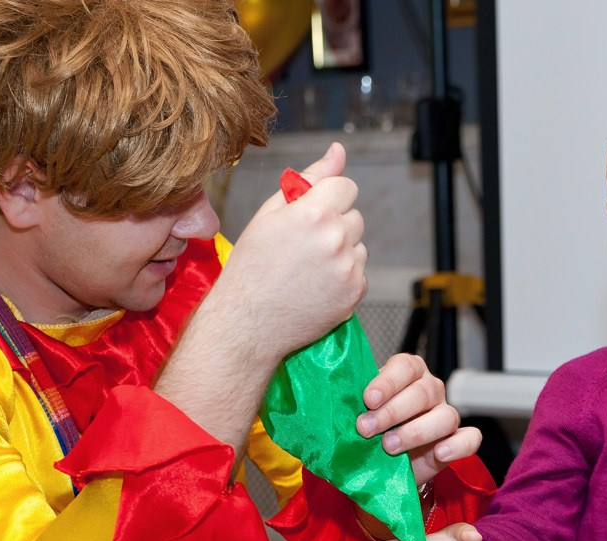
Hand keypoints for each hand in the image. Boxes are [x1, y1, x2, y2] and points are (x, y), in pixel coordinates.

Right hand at [215, 142, 367, 359]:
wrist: (247, 323)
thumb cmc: (251, 266)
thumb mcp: (270, 213)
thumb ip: (310, 178)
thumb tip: (339, 151)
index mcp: (314, 212)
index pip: (346, 186)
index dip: (328, 198)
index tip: (310, 213)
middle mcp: (336, 238)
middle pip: (355, 216)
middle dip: (335, 224)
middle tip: (302, 246)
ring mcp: (349, 268)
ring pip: (359, 245)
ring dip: (341, 250)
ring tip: (307, 268)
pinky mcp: (355, 293)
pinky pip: (359, 271)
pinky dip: (343, 276)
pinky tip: (315, 285)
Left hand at [356, 353, 481, 484]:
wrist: (384, 465)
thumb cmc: (371, 431)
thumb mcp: (359, 413)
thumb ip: (353, 406)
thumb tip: (333, 407)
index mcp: (407, 374)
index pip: (405, 367)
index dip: (388, 381)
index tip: (369, 399)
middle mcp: (430, 390)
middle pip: (422, 392)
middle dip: (392, 412)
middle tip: (366, 428)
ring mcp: (445, 415)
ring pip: (445, 416)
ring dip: (416, 431)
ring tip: (389, 445)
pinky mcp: (456, 441)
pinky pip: (469, 439)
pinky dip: (457, 445)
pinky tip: (439, 452)